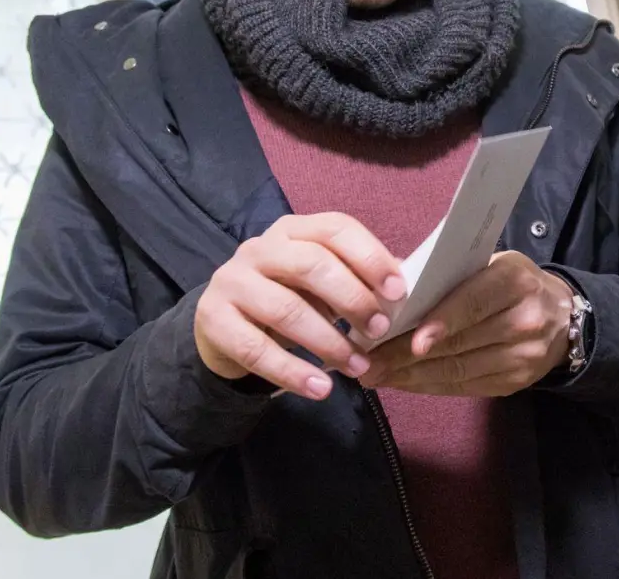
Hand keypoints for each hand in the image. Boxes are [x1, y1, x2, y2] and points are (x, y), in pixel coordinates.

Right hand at [194, 213, 406, 399]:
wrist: (224, 328)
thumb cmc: (287, 299)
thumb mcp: (321, 285)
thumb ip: (358, 280)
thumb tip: (405, 284)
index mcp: (293, 230)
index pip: (335, 229)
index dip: (369, 257)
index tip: (398, 292)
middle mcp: (259, 248)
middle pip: (311, 264)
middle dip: (352, 299)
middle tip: (379, 330)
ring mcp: (232, 281)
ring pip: (286, 309)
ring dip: (328, 342)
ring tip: (357, 367)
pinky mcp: (213, 319)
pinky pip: (256, 349)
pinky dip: (292, 372)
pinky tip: (320, 389)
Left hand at [361, 251, 572, 395]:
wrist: (564, 318)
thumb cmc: (511, 284)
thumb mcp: (488, 264)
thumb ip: (445, 274)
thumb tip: (387, 285)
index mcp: (514, 281)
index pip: (474, 302)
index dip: (441, 322)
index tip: (410, 340)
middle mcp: (524, 320)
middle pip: (459, 343)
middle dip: (406, 355)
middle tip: (368, 361)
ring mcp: (522, 357)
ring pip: (458, 371)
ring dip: (410, 376)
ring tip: (375, 375)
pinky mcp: (515, 383)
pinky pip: (464, 388)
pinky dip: (428, 386)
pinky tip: (402, 383)